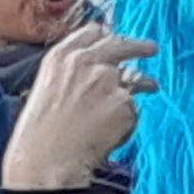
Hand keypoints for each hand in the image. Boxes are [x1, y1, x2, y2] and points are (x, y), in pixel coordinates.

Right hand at [4, 24, 152, 191]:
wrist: (48, 161)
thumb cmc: (41, 134)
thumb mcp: (46, 88)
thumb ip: (72, 70)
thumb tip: (97, 64)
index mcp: (62, 56)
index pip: (93, 32)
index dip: (108, 36)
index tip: (118, 39)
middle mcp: (87, 62)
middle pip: (121, 44)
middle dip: (139, 46)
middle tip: (151, 48)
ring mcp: (108, 81)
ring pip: (135, 77)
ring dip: (145, 82)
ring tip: (152, 86)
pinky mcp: (124, 104)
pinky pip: (133, 108)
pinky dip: (128, 119)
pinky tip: (112, 132)